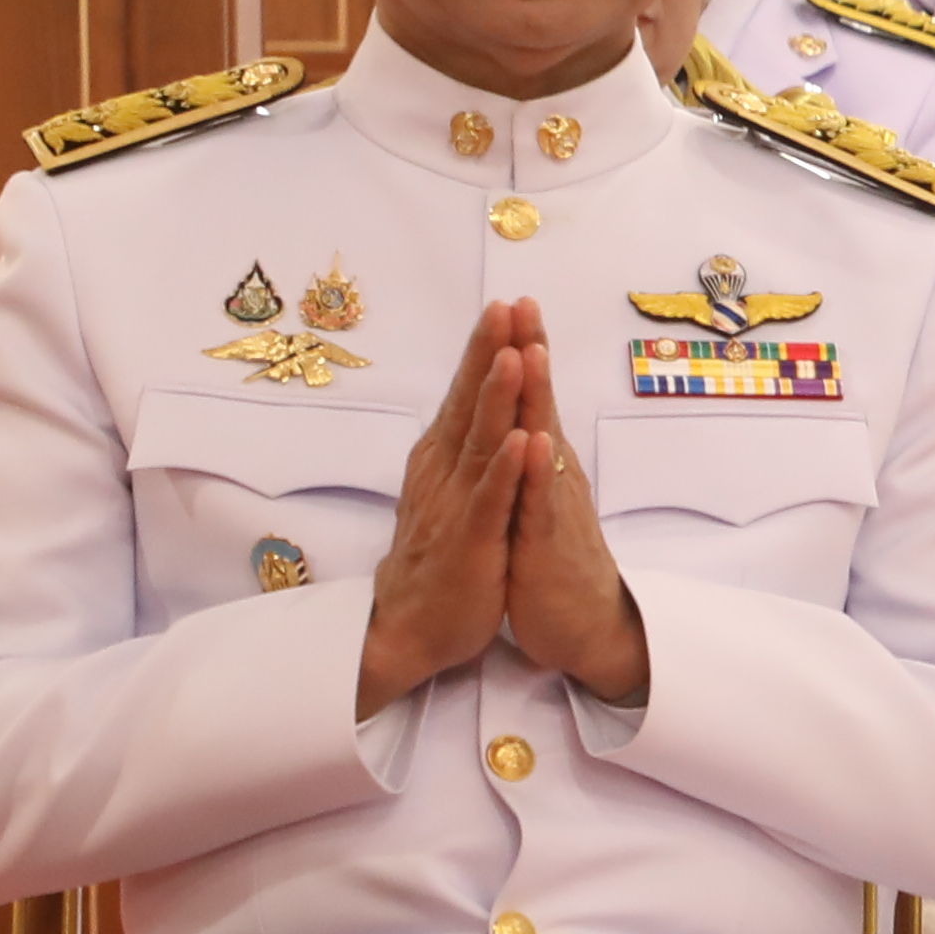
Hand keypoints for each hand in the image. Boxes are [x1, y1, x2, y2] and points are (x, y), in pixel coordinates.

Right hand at [356, 310, 529, 714]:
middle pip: (467, 403)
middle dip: (487, 354)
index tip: (504, 306)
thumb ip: (460, 450)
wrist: (412, 627)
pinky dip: (507, 470)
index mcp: (442, 460)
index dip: (484, 350)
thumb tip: (466, 408)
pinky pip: (491, 500)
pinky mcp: (472, 540)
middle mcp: (444, 473)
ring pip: (479, 442)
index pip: (464, 394)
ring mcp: (457, 504)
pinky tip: (522, 440)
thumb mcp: (450, 492)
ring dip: (496, 398)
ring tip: (514, 355)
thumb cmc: (440, 558)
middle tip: (504, 307)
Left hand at [497, 317, 654, 705]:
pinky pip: (541, 502)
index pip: (531, 397)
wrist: (585, 626)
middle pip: (541, 402)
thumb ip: (528, 460)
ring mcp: (553, 505)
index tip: (512, 304)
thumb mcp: (535, 500)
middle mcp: (554, 474)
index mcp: (544, 464)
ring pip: (544, 442)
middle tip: (523, 303)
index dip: (522, 350)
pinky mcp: (547, 542)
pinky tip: (536, 442)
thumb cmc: (555, 563)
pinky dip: (537, 471)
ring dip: (537, 397)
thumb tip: (518, 417)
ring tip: (530, 351)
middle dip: (531, 352)